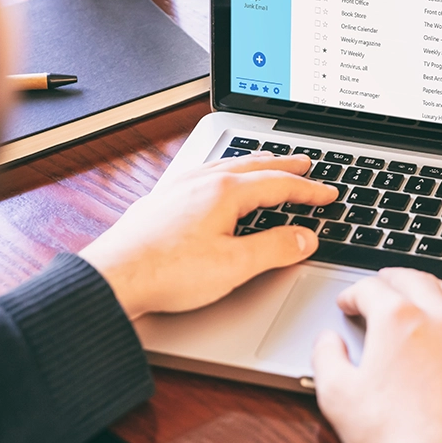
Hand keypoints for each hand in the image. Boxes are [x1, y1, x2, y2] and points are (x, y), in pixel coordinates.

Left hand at [80, 153, 336, 318]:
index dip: (308, 190)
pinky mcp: (161, 202)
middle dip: (283, 166)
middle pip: (253, 166)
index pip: (279, 184)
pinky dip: (223, 172)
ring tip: (266, 165)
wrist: (112, 278)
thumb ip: (275, 249)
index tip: (328, 193)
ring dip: (253, 164)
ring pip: (225, 166)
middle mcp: (201, 182)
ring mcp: (179, 189)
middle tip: (305, 164)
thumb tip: (305, 237)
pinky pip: (202, 174)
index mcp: (224, 192)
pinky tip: (216, 181)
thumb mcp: (234, 266)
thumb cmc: (167, 273)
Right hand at [312, 268, 441, 442]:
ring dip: (436, 290)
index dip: (354, 293)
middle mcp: (440, 318)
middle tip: (384, 284)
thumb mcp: (337, 396)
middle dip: (394, 279)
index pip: (371, 289)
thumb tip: (327, 341)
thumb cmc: (392, 436)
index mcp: (397, 321)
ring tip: (426, 295)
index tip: (349, 303)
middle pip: (417, 281)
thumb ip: (326, 358)